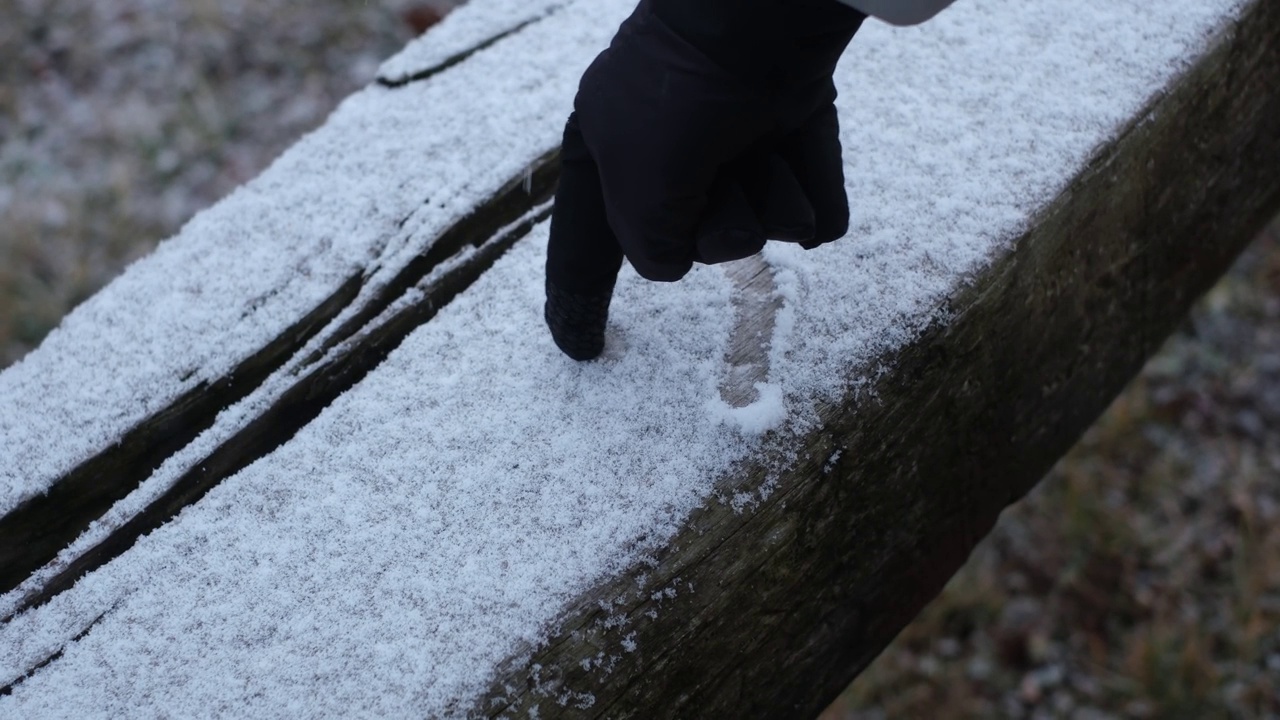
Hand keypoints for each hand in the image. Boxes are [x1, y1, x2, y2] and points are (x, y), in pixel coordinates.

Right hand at [549, 0, 865, 284]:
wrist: (760, 23)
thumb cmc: (678, 99)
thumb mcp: (634, 190)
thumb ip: (648, 248)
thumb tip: (684, 260)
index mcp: (610, 154)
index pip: (587, 245)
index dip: (580, 298)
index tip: (584, 349)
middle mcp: (670, 158)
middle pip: (692, 245)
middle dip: (714, 223)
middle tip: (711, 170)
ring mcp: (735, 153)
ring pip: (759, 234)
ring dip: (764, 199)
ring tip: (758, 143)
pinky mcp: (795, 152)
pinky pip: (813, 219)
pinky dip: (811, 192)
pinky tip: (797, 143)